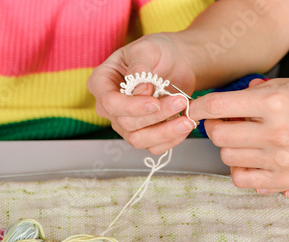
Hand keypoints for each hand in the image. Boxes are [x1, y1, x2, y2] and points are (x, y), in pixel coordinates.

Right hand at [87, 33, 200, 154]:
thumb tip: (139, 90)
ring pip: (138, 140)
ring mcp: (124, 123)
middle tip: (180, 101)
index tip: (154, 103)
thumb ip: (140, 67)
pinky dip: (170, 139)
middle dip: (155, 116)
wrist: (176, 62)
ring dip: (164, 132)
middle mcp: (110, 107)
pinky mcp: (142, 133)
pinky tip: (184, 126)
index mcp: (101, 83)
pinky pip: (153, 146)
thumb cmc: (158, 51)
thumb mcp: (147, 49)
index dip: (131, 107)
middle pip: (125, 123)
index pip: (109, 103)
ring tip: (186, 120)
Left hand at [191, 77, 288, 197]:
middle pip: (218, 136)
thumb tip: (223, 104)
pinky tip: (251, 158)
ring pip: (227, 158)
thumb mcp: (288, 84)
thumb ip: (252, 93)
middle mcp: (276, 133)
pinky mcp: (285, 179)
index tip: (193, 109)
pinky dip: (240, 170)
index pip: (218, 106)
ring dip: (228, 147)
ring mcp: (280, 159)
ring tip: (243, 139)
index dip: (198, 107)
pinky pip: (242, 180)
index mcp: (275, 103)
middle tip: (223, 122)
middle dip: (214, 127)